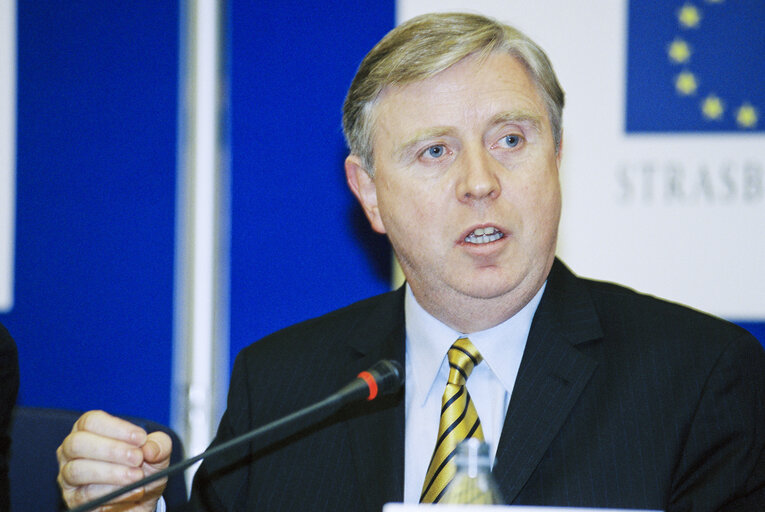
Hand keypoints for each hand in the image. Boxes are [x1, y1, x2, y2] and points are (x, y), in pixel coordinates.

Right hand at [57, 410, 171, 511]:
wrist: (140, 501)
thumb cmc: (142, 469)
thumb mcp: (157, 454)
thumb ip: (159, 444)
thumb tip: (150, 448)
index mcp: (89, 431)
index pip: (91, 421)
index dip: (116, 428)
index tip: (140, 438)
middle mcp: (72, 451)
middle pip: (78, 443)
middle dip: (111, 450)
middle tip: (137, 458)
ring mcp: (68, 476)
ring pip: (78, 470)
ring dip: (112, 472)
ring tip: (137, 476)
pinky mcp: (74, 500)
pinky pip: (86, 495)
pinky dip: (114, 492)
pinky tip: (133, 491)